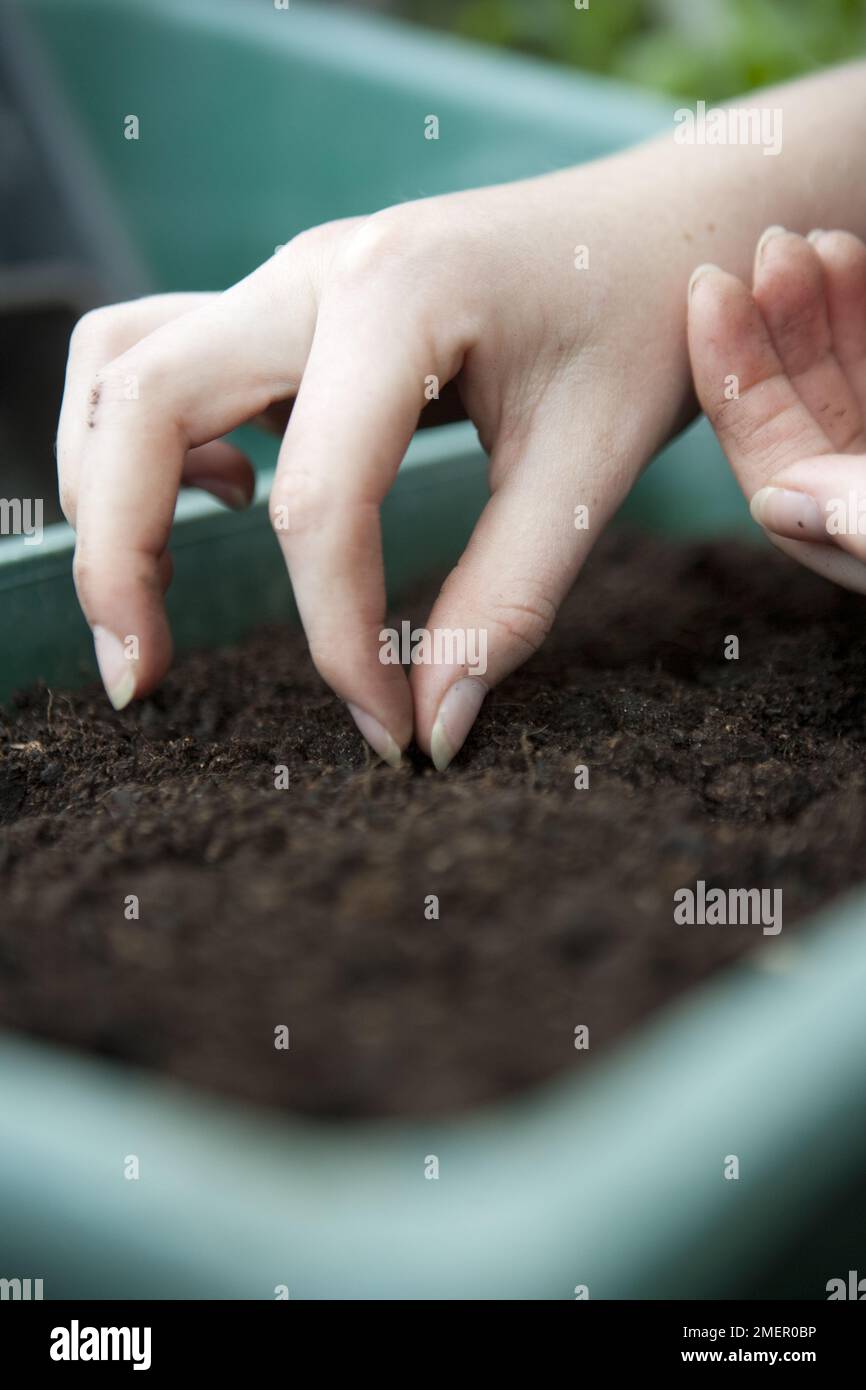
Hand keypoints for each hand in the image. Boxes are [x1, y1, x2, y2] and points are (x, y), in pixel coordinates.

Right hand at [58, 172, 691, 765]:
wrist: (657, 229)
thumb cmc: (643, 327)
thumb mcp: (592, 470)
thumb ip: (505, 602)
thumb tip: (431, 728)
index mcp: (400, 296)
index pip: (319, 499)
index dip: (338, 640)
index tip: (386, 731)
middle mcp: (315, 270)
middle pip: (142, 406)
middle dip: (117, 558)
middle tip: (138, 682)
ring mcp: (288, 279)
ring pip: (120, 368)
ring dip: (107, 488)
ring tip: (156, 594)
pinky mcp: (286, 307)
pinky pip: (158, 356)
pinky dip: (148, 440)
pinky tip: (234, 496)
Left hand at [688, 227, 865, 592]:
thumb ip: (865, 523)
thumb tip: (775, 499)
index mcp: (854, 545)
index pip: (767, 458)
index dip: (731, 373)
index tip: (708, 292)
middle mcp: (859, 500)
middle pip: (794, 407)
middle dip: (769, 327)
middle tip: (758, 244)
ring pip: (839, 376)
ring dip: (815, 306)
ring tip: (802, 238)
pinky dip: (862, 306)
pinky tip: (844, 247)